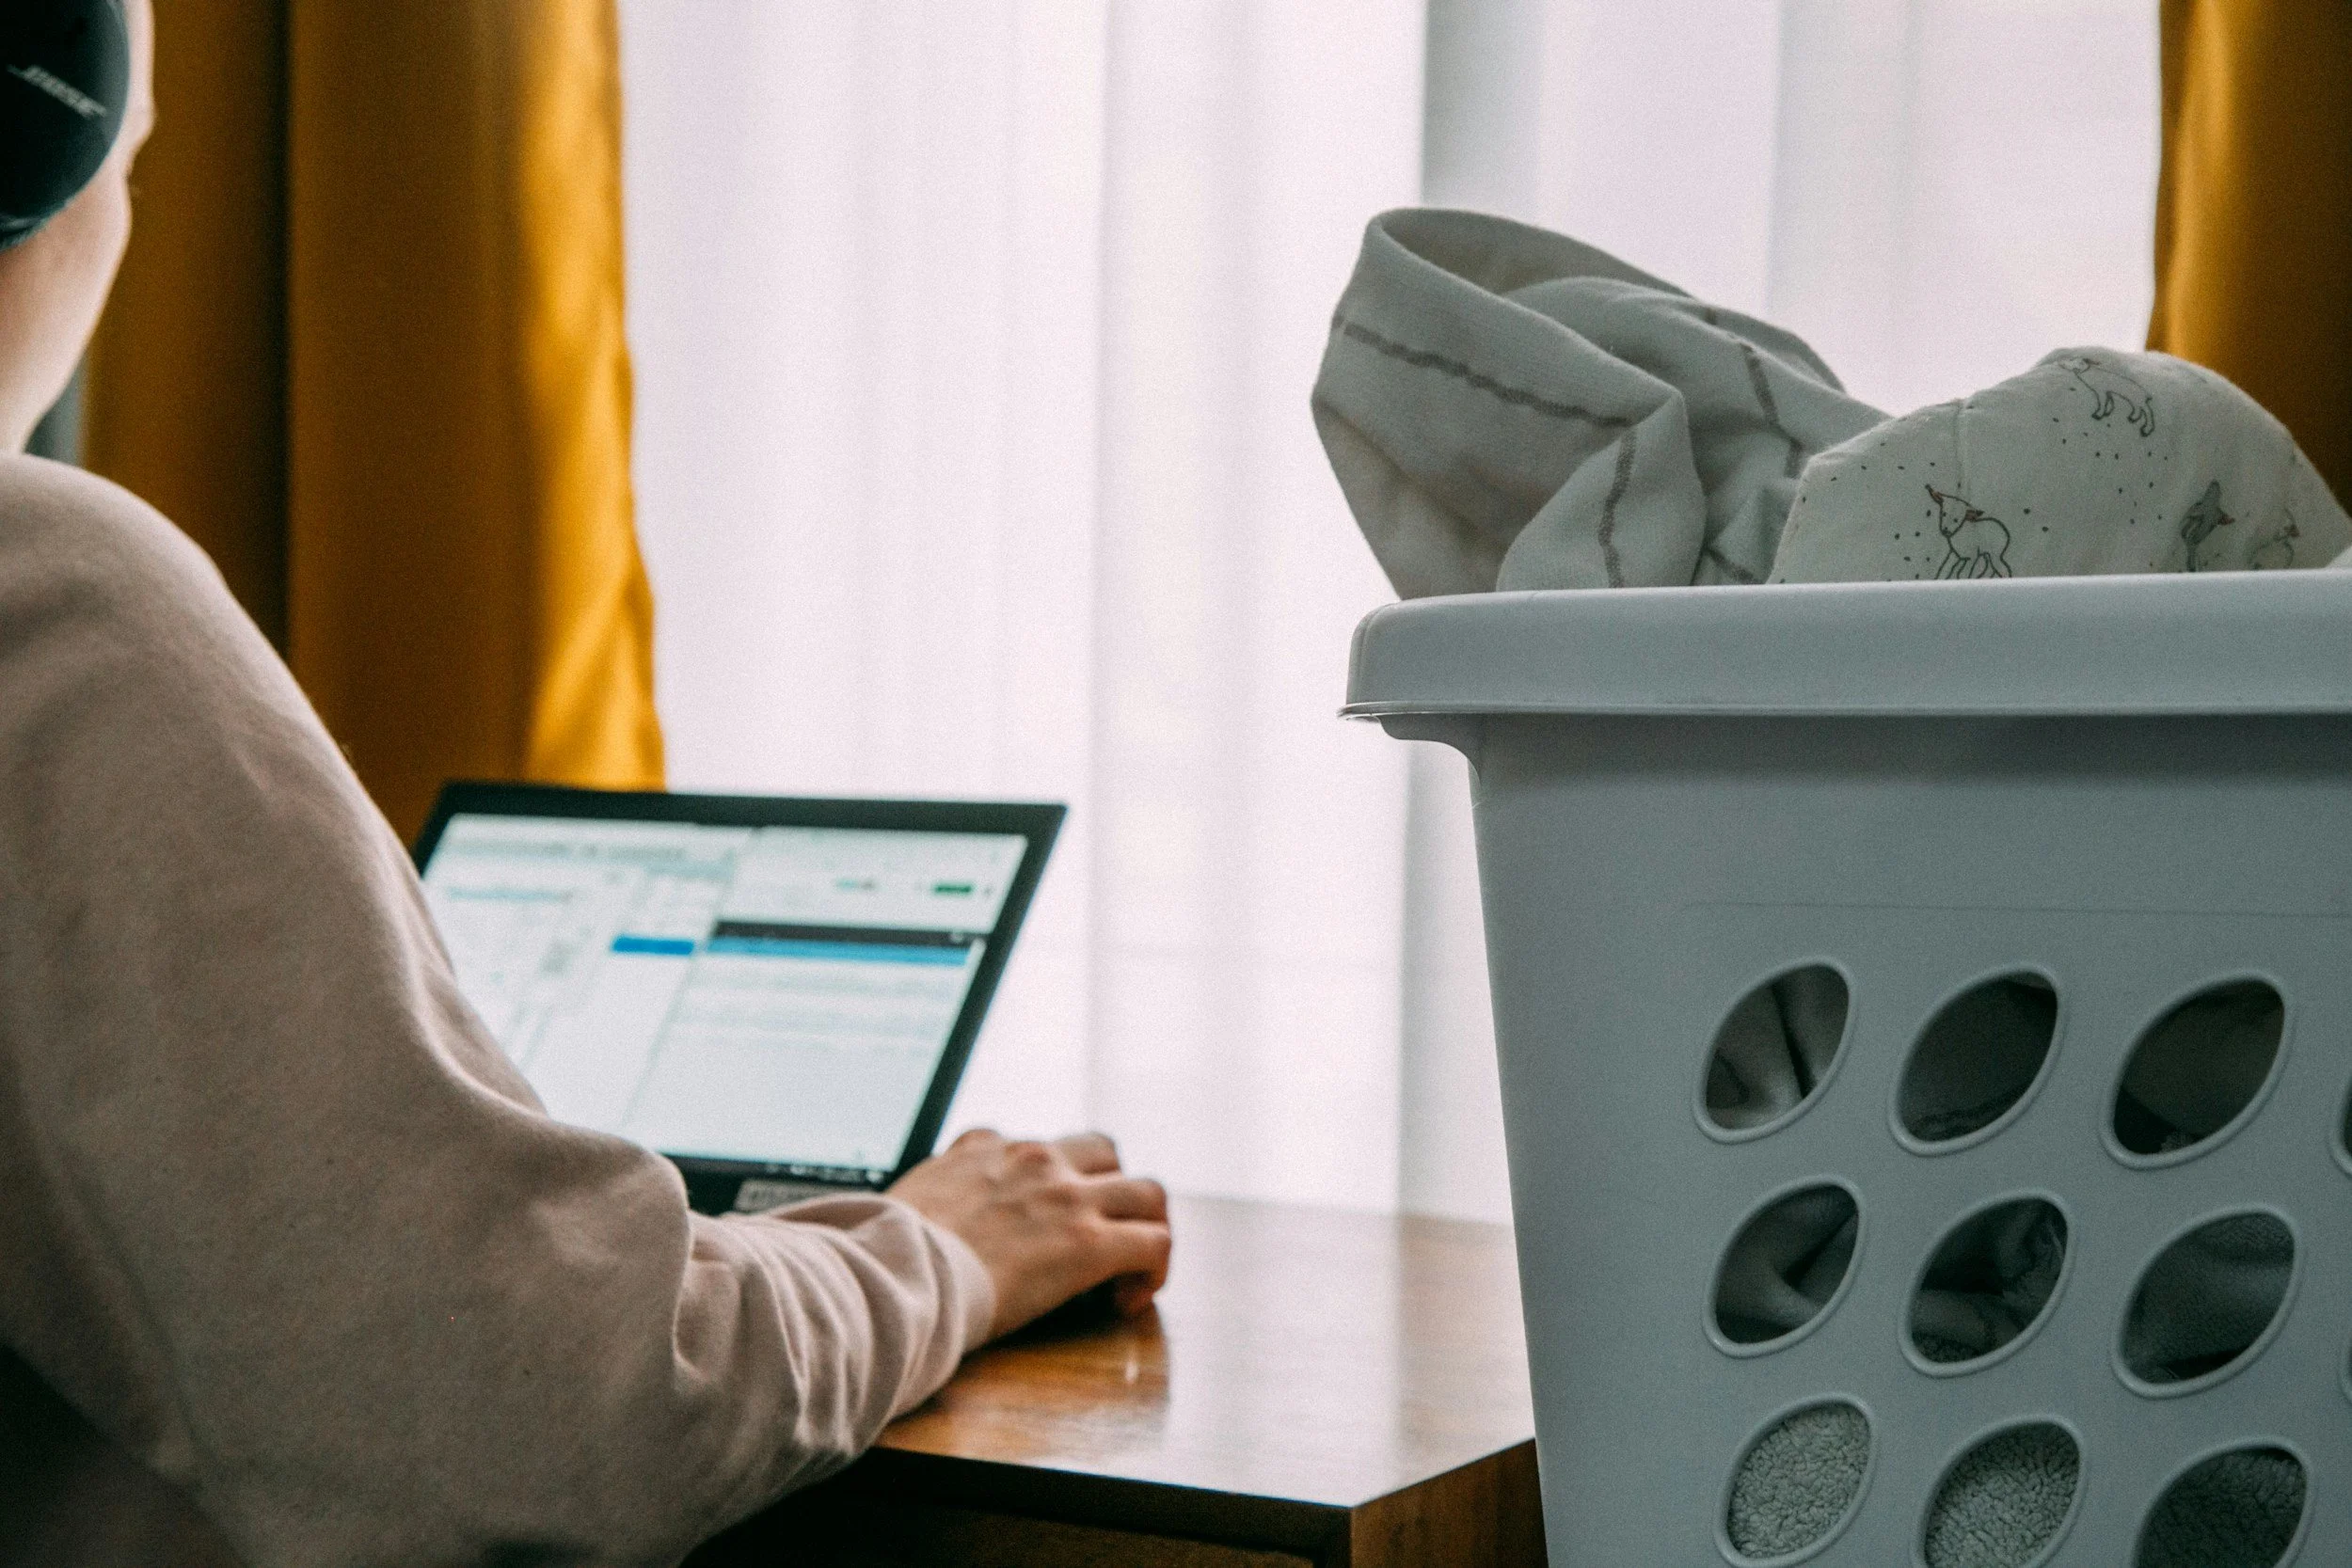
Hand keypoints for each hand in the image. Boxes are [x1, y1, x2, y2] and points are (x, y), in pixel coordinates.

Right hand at [889, 1129, 1170, 1338]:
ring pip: (1147, 1191)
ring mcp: (1066, 1197)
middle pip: (1102, 1152)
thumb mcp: (895, 1205)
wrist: (892, 1270)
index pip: (1027, 1147)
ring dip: (1147, 1227)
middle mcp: (1032, 1160)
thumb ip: (915, 1203)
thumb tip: (888, 1229)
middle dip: (1110, 1191)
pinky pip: (1154, 1242)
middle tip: (1099, 1238)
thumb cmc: (880, 1252)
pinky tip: (1128, 1300)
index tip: (1036, 1226)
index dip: (1044, 1183)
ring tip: (1132, 1269)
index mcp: (982, 1152)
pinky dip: (1154, 1269)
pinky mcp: (1088, 1242)